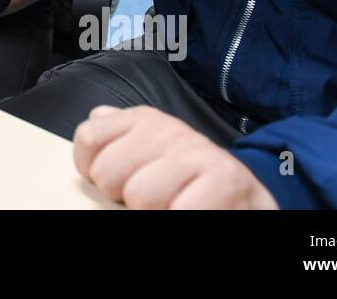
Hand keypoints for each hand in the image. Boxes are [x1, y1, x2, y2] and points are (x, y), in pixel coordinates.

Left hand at [72, 106, 278, 208]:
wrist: (248, 196)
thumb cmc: (188, 178)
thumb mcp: (152, 149)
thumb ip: (119, 135)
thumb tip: (95, 119)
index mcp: (143, 119)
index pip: (89, 137)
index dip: (94, 171)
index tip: (116, 184)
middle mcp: (167, 129)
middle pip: (108, 173)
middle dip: (124, 197)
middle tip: (152, 199)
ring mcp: (197, 151)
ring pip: (140, 196)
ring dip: (154, 212)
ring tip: (173, 205)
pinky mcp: (225, 179)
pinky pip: (179, 210)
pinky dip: (179, 216)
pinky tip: (192, 210)